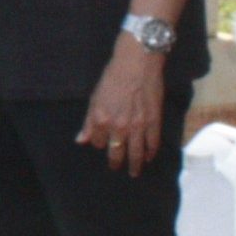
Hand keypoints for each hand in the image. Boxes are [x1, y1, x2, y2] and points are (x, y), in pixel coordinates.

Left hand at [77, 36, 165, 174]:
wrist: (138, 62)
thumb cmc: (113, 76)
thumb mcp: (95, 97)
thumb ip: (89, 121)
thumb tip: (81, 140)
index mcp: (102, 120)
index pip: (99, 142)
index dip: (100, 142)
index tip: (103, 142)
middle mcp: (120, 126)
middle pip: (117, 151)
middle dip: (116, 161)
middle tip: (117, 168)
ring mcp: (139, 125)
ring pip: (136, 152)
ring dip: (135, 164)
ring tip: (134, 172)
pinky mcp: (154, 120)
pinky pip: (152, 142)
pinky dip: (150, 152)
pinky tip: (148, 157)